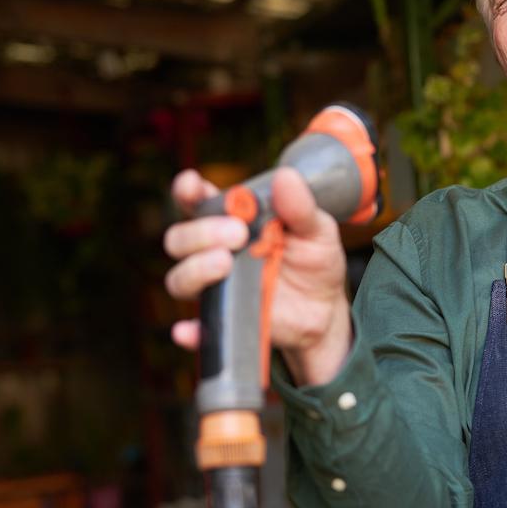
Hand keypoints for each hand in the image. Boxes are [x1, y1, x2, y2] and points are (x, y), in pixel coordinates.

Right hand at [162, 167, 352, 385]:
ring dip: (195, 269)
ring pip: (180, 278)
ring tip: (226, 263)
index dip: (187, 191)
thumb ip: (300, 206)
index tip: (191, 185)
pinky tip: (189, 330)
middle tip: (237, 233)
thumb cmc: (314, 259)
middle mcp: (214, 251)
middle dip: (201, 232)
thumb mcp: (316, 230)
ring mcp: (216, 286)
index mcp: (232, 220)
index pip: (197, 201)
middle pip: (180, 238)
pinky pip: (199, 328)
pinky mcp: (225, 319)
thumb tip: (286, 177)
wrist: (326, 308)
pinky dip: (191, 330)